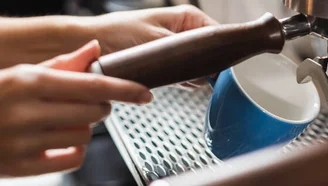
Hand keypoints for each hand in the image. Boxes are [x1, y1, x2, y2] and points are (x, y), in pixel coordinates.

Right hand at [0, 41, 150, 176]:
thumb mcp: (22, 72)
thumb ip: (62, 63)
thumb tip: (94, 48)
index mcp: (28, 81)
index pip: (92, 84)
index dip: (125, 89)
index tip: (145, 93)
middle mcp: (26, 110)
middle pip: (94, 111)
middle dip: (97, 107)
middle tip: (83, 104)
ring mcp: (22, 141)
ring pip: (85, 135)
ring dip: (84, 129)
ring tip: (62, 121)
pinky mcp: (20, 167)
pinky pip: (72, 159)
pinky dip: (75, 150)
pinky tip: (62, 141)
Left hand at [87, 5, 218, 88]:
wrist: (91, 47)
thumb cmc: (117, 34)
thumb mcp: (158, 43)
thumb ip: (186, 56)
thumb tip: (207, 73)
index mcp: (189, 18)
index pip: (219, 36)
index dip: (222, 53)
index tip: (221, 69)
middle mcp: (186, 32)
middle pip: (211, 54)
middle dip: (204, 67)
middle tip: (191, 73)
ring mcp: (178, 50)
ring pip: (199, 68)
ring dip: (190, 76)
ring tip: (175, 75)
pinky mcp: (169, 65)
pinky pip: (186, 76)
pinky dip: (181, 81)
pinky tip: (172, 81)